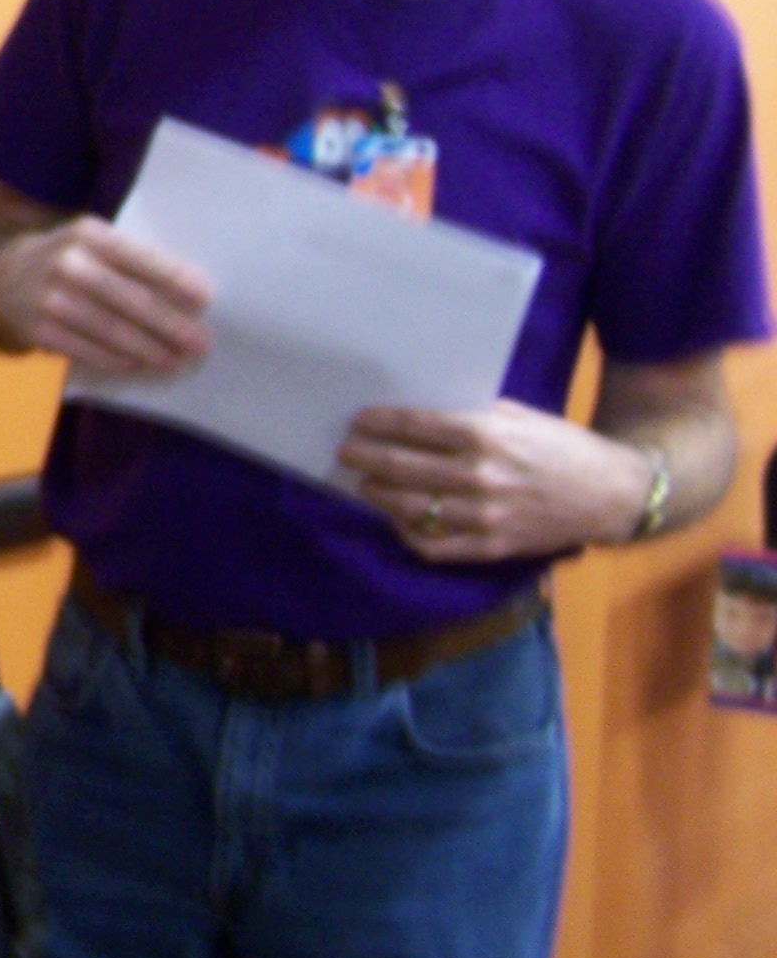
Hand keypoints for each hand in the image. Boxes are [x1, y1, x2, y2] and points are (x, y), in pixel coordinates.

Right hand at [0, 211, 213, 374]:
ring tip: (176, 359)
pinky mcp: (38, 329)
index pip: (139, 257)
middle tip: (201, 341)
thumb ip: (127, 258)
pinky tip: (139, 364)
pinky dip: (117, 360)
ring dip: (149, 348)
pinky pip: (87, 350)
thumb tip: (185, 294)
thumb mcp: (89, 241)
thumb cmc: (63, 257)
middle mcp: (68, 264)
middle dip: (170, 324)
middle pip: (130, 299)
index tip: (205, 297)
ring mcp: (50, 299)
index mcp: (87, 234)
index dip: (174, 278)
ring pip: (111, 330)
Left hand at [337, 398, 651, 562]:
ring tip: (364, 483)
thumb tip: (423, 411)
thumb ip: (473, 414)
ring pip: (413, 507)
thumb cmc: (563, 446)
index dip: (380, 423)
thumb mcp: (520, 416)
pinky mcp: (493, 546)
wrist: (612, 494)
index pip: (416, 427)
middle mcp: (481, 475)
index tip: (358, 421)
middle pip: (403, 467)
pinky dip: (408, 534)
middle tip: (345, 451)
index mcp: (487, 435)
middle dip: (366, 457)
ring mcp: (485, 515)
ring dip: (379, 494)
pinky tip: (395, 520)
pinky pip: (436, 546)